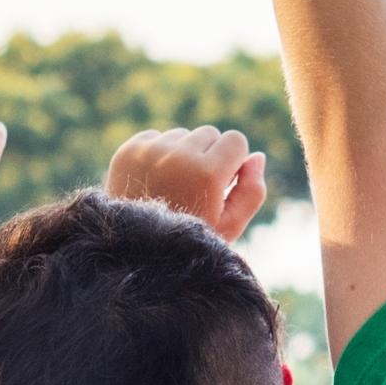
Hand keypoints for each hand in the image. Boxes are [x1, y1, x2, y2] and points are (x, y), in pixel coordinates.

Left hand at [107, 124, 270, 241]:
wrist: (136, 251)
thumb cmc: (189, 240)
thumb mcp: (231, 225)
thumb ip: (252, 191)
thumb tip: (257, 156)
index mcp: (207, 173)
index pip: (236, 140)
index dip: (233, 162)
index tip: (222, 184)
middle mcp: (177, 156)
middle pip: (209, 133)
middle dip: (209, 156)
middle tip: (196, 188)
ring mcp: (149, 152)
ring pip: (182, 135)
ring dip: (183, 154)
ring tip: (174, 187)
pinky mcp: (128, 151)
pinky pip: (156, 137)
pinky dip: (159, 154)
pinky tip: (156, 181)